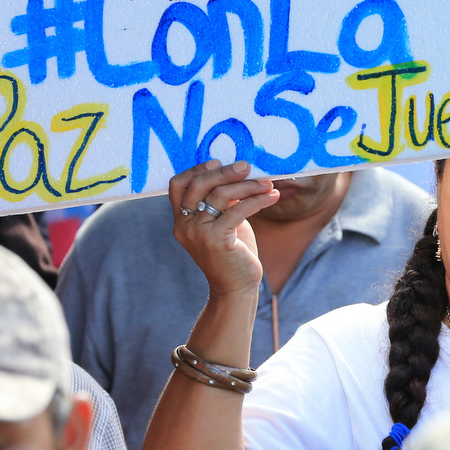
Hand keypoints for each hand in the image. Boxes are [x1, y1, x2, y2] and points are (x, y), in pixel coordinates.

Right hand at [169, 160, 278, 298]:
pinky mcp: (216, 240)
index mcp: (181, 220)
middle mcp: (185, 225)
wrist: (236, 287)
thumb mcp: (222, 222)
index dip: (196, 170)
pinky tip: (272, 197)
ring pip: (220, 195)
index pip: (177, 185)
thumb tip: (235, 172)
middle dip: (224, 172)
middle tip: (247, 166)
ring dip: (247, 185)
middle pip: (198, 185)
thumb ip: (220, 201)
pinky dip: (257, 200)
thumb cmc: (232, 253)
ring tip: (266, 183)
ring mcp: (198, 233)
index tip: (218, 162)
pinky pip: (238, 210)